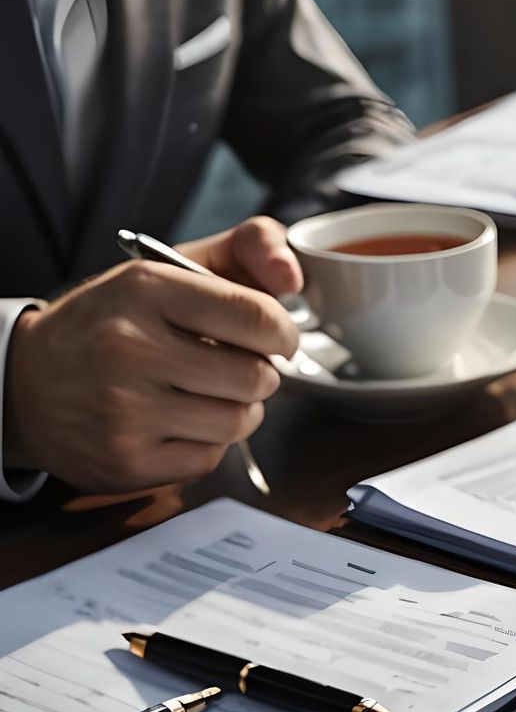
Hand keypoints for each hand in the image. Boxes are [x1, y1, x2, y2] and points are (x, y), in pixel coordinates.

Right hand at [3, 223, 299, 492]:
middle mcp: (130, 347)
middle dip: (258, 374)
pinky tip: (176, 422)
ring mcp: (125, 408)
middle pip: (255, 376)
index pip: (257, 316)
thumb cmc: (112, 324)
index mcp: (144, 288)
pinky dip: (206, 442)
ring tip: (205, 394)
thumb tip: (292, 276)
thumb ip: (244, 252)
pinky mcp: (127, 459)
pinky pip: (210, 457)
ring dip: (237, 410)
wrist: (28, 382)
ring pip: (239, 420)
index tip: (277, 338)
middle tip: (232, 368)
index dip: (283, 333)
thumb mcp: (168, 271)